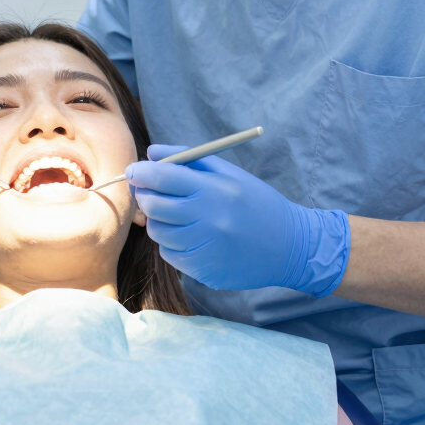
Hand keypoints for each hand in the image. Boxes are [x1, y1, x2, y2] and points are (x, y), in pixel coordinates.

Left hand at [127, 144, 350, 295]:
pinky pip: (169, 254)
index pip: (163, 178)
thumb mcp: (228, 173)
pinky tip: (190, 236)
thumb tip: (151, 153)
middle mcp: (208, 220)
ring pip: (158, 232)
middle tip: (149, 192)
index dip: (141, 173)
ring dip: (158, 221)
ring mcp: (205, 248)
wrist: (290, 246)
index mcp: (214, 190)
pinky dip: (172, 243)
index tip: (134, 171)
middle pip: (154, 205)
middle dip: (145, 196)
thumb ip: (189, 158)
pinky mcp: (203, 270)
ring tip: (175, 214)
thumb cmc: (256, 202)